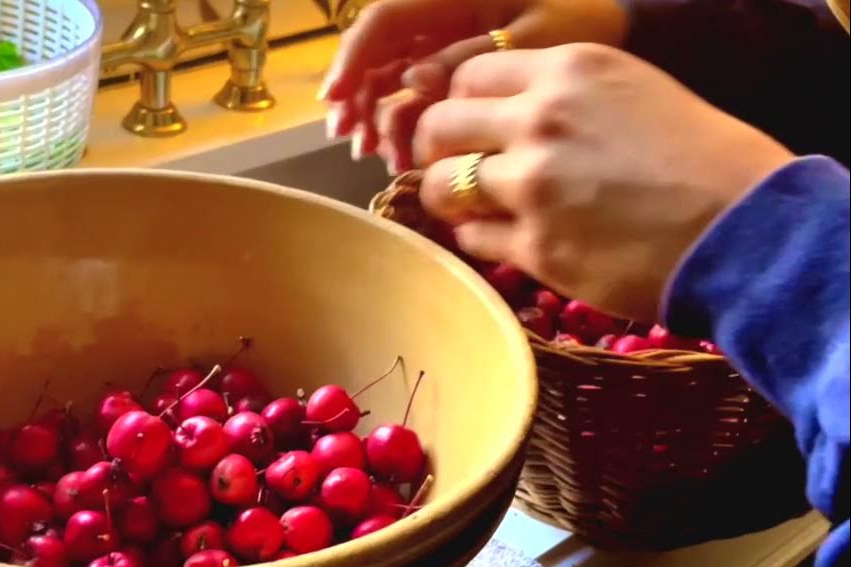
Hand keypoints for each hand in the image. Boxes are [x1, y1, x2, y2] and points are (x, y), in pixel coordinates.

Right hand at [318, 0, 626, 171]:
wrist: (628, 21)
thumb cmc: (588, 19)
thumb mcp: (536, 40)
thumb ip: (472, 59)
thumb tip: (413, 81)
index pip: (386, 19)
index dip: (355, 58)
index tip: (337, 99)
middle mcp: (444, 12)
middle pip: (380, 50)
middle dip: (360, 94)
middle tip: (352, 140)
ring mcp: (448, 36)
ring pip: (393, 71)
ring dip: (379, 111)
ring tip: (377, 154)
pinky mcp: (459, 61)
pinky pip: (418, 87)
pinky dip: (406, 117)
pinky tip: (400, 149)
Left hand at [415, 44, 794, 320]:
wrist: (745, 227)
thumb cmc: (699, 158)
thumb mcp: (629, 91)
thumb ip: (559, 95)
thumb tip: (494, 114)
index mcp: (568, 71)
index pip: (468, 76)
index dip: (456, 105)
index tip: (462, 127)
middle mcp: (541, 120)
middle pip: (439, 127)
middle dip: (432, 151)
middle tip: (448, 169)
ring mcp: (533, 185)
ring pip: (441, 186)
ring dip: (446, 199)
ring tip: (471, 208)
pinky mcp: (535, 247)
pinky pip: (471, 238)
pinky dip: (478, 239)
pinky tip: (505, 238)